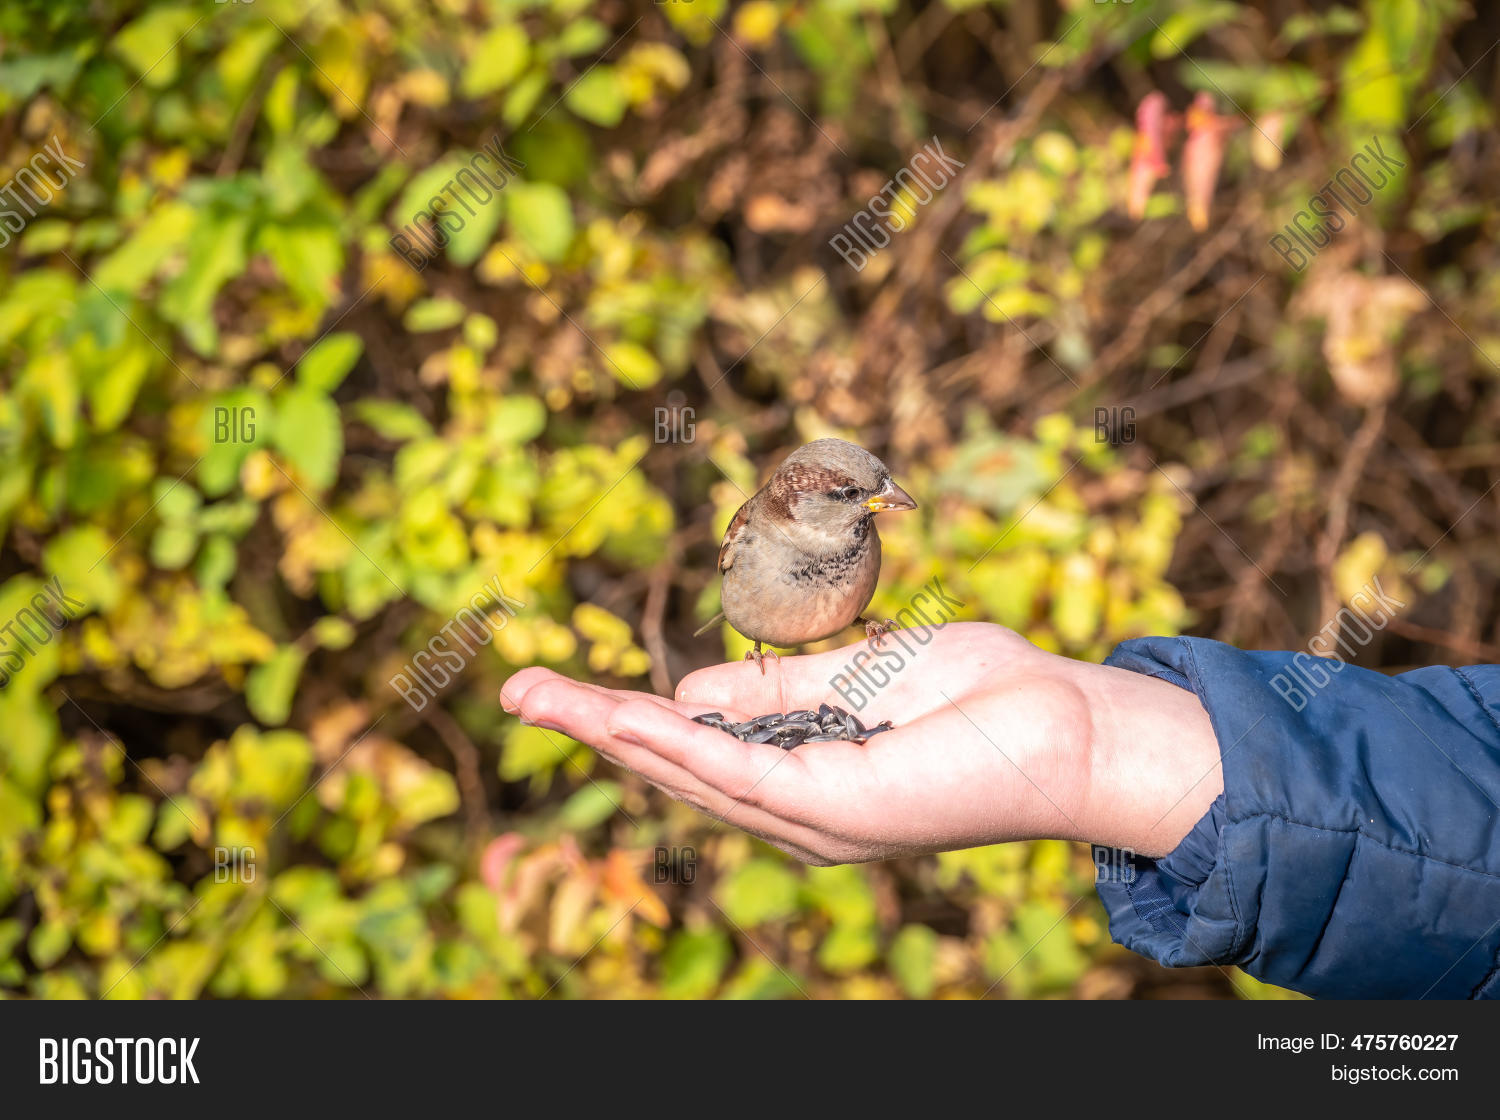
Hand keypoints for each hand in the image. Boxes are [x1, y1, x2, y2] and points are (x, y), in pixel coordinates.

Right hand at [501, 623, 1219, 864]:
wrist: (1068, 723)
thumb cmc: (974, 694)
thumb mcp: (854, 676)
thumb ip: (772, 688)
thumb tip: (684, 688)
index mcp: (800, 772)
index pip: (694, 744)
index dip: (623, 715)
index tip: (556, 685)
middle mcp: (797, 808)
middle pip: (675, 764)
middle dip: (594, 727)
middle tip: (516, 692)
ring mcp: (816, 816)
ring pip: (693, 772)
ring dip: (615, 733)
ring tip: (541, 699)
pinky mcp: (841, 810)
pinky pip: (745, 772)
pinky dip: (682, 744)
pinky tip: (629, 717)